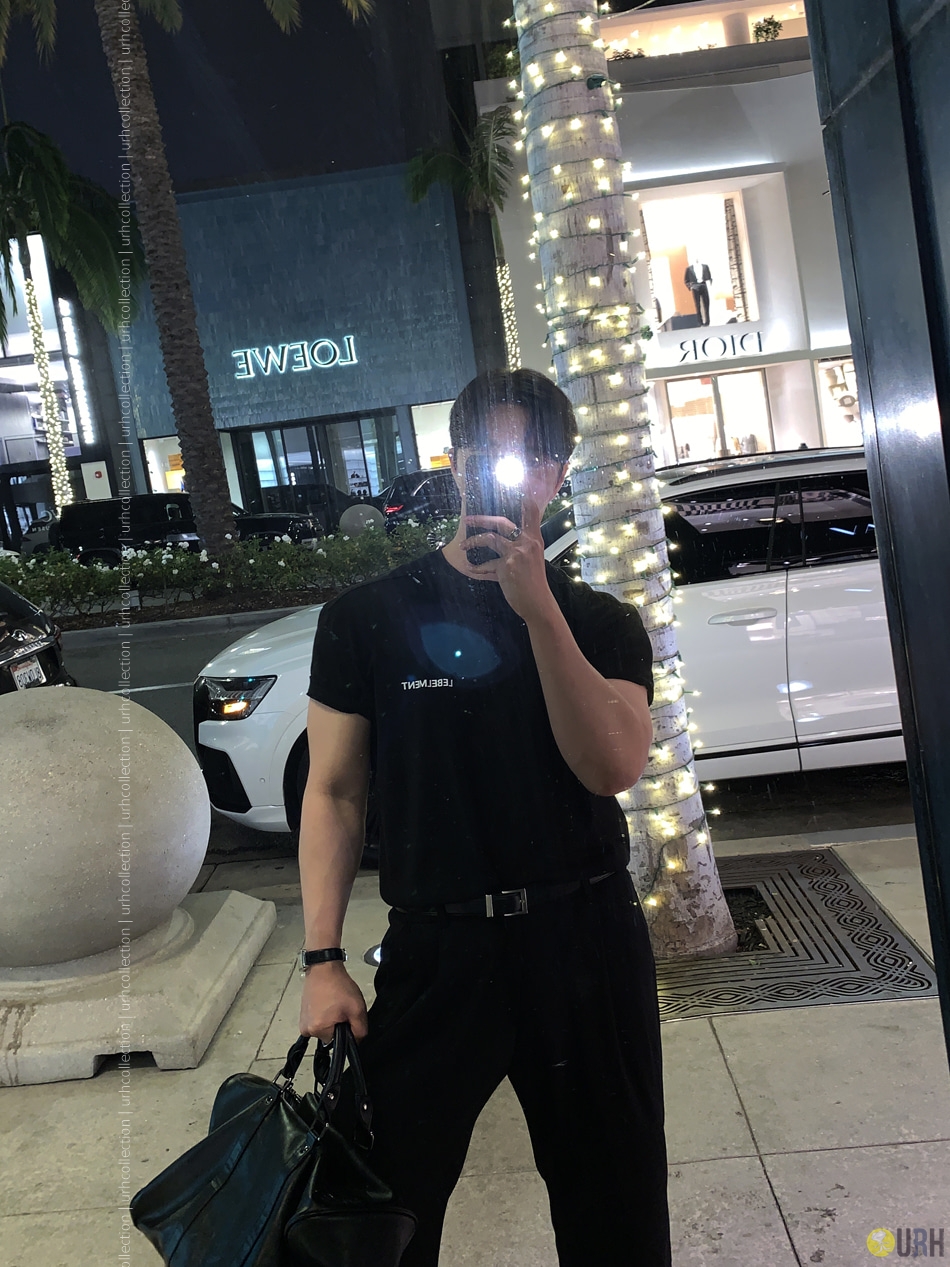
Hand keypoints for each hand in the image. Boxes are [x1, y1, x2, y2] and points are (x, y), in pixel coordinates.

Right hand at [299, 961, 368, 1042]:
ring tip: (334, 1002)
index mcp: (318, 1030)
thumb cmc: (338, 985)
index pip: (339, 1043)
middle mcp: (307, 1029)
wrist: (324, 967)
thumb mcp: (357, 1009)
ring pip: (324, 1028)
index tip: (346, 1015)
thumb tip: (357, 1042)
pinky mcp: (303, 1015)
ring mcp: (303, 1022)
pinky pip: (318, 1021)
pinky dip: (324, 1014)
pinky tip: (327, 1001)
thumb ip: (360, 1030)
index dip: (346, 1029)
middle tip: (341, 1008)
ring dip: (331, 1019)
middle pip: (330, 1036)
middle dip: (338, 1024)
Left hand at [463, 496, 555, 623]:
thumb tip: (501, 539)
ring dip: (473, 541)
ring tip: (463, 545)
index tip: (518, 486)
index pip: (531, 512)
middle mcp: (526, 543)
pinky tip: (470, 569)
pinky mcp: (505, 568)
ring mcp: (515, 554)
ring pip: (489, 538)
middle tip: (467, 518)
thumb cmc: (534, 582)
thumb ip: (521, 546)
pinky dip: (476, 569)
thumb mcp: (533, 558)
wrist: (538, 602)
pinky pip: (485, 565)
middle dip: (481, 519)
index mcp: (534, 539)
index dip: (524, 498)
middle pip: (501, 522)